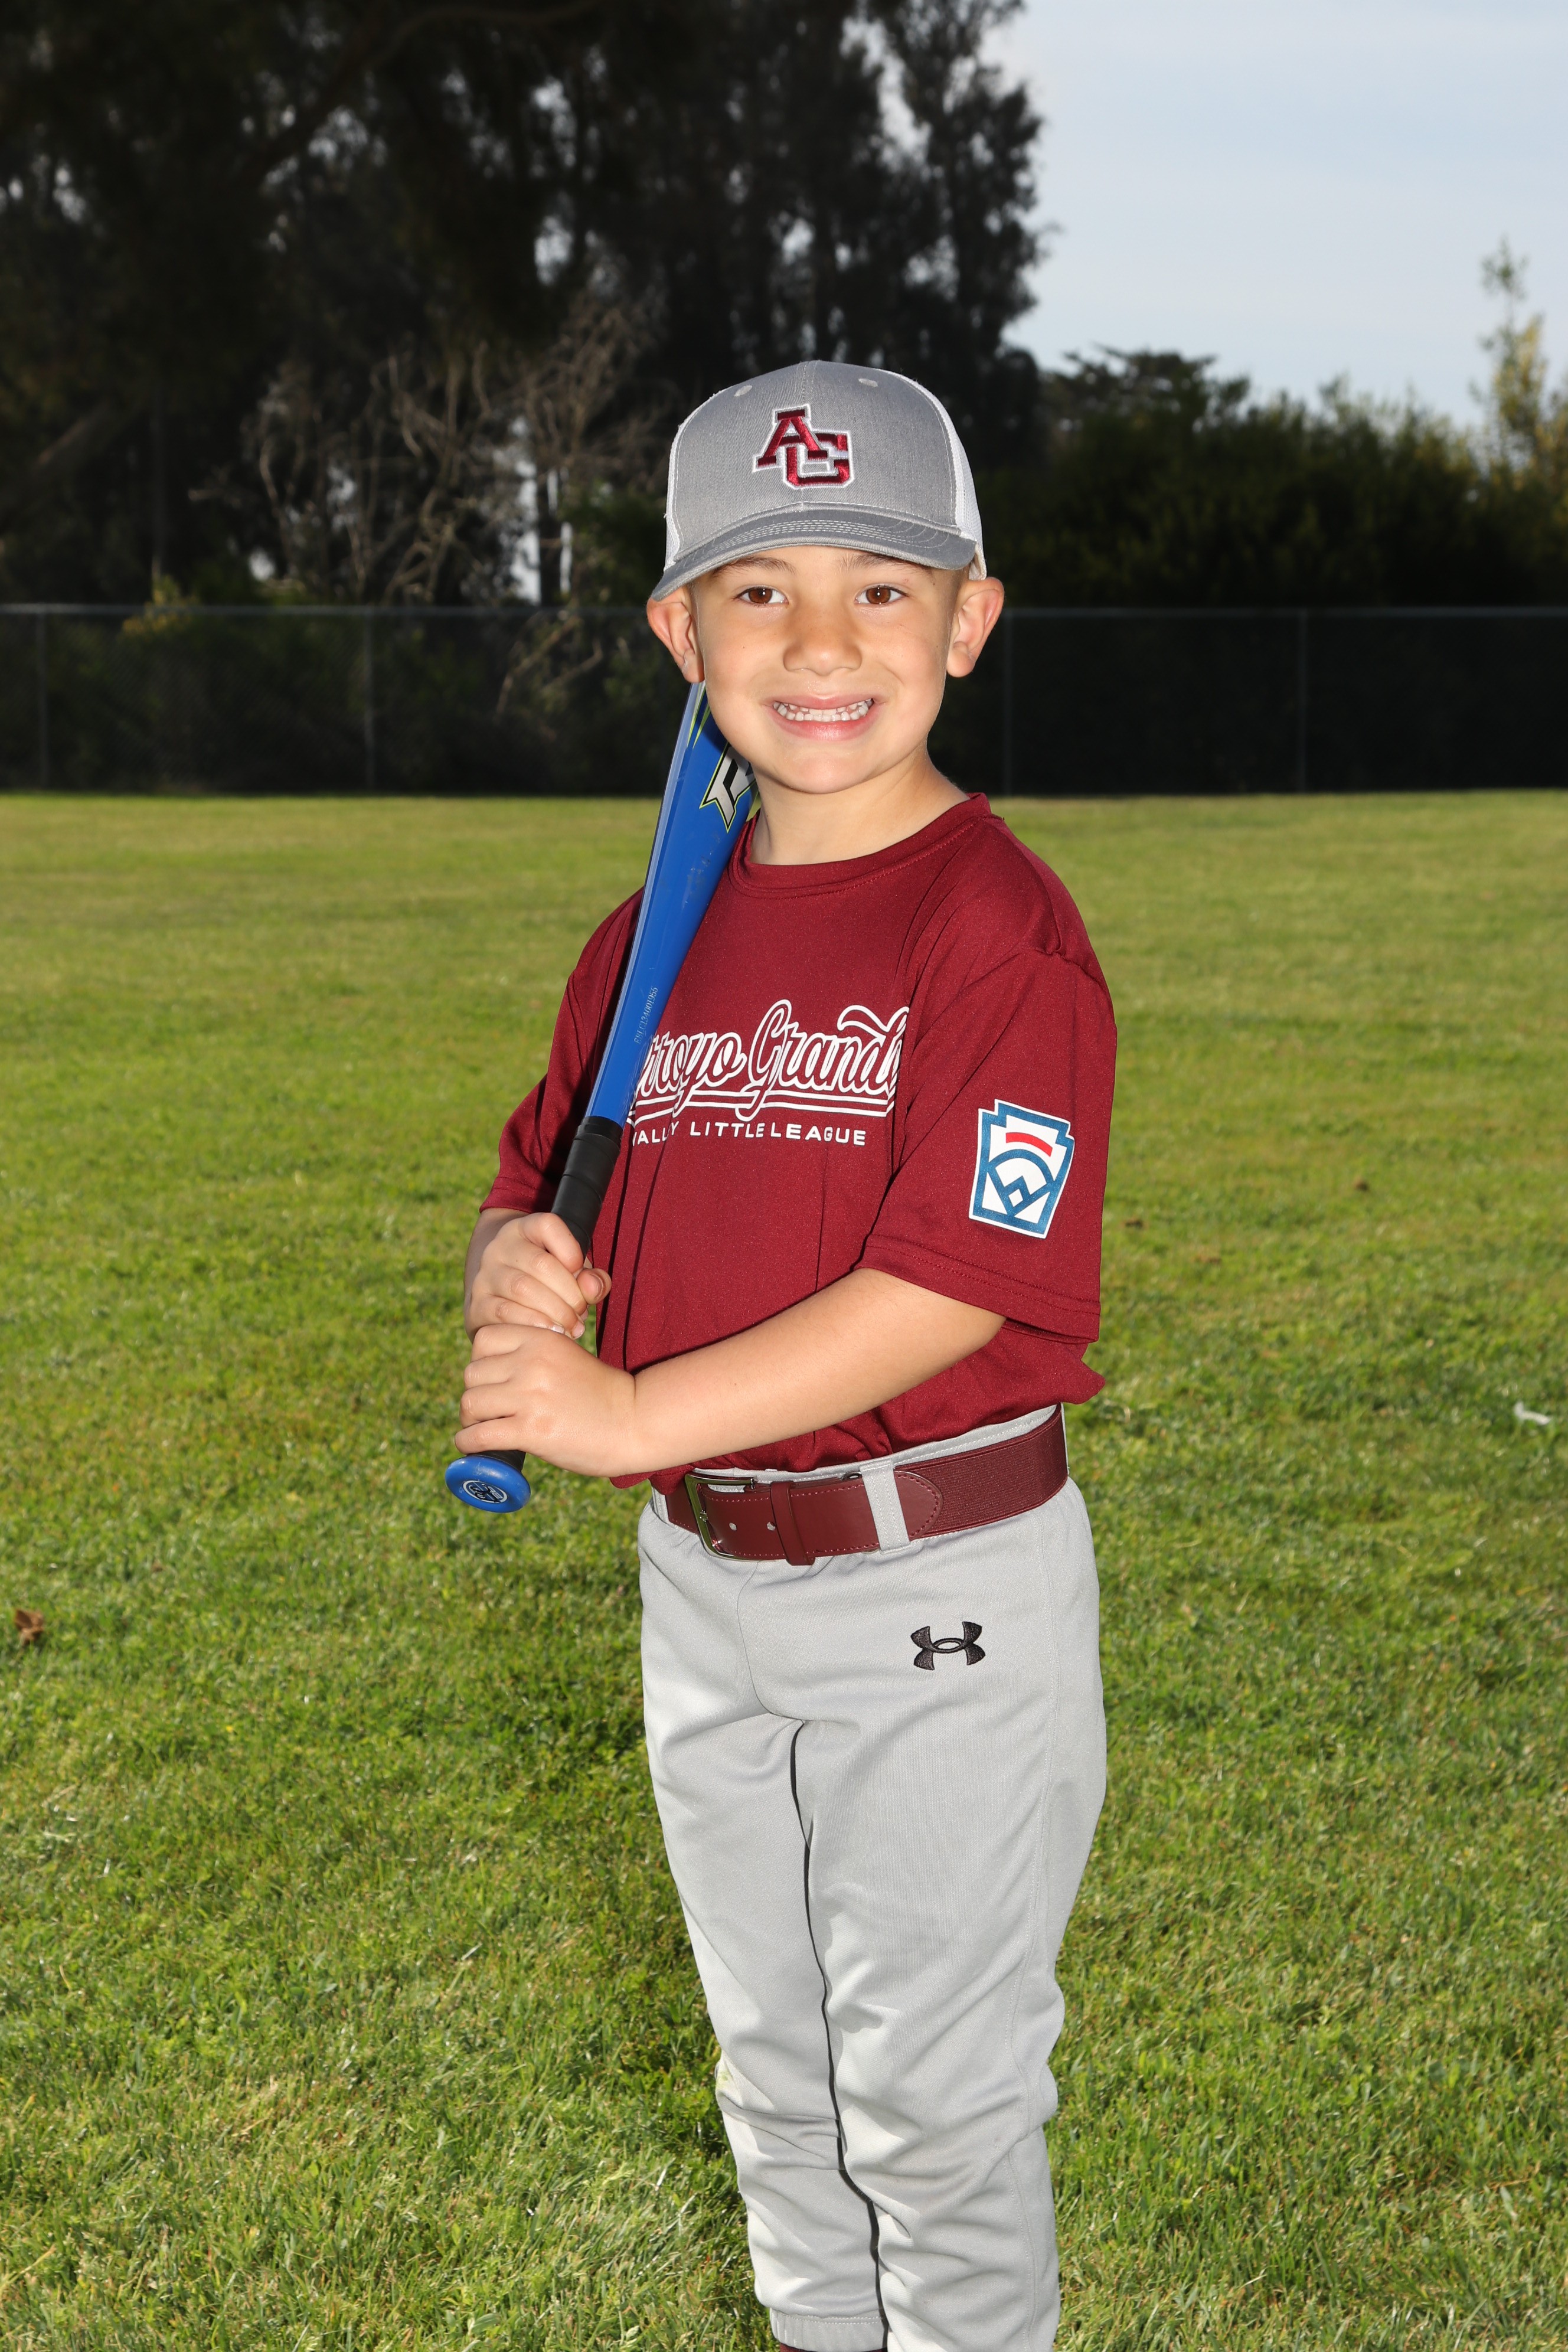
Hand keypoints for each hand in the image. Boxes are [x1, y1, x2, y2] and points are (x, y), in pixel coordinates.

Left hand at [456, 1321, 638, 1475]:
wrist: (634, 1422)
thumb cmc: (600, 1394)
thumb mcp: (566, 1356)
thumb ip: (532, 1356)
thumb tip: (489, 1372)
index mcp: (541, 1338)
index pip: (483, 1338)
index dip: (480, 1360)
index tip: (491, 1379)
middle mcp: (532, 1362)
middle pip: (472, 1373)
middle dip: (475, 1393)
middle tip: (486, 1411)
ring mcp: (531, 1396)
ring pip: (470, 1402)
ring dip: (470, 1419)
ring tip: (483, 1428)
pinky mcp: (532, 1430)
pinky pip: (479, 1435)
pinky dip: (469, 1443)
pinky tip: (474, 1448)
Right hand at [466, 1210, 611, 1340]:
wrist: (501, 1300)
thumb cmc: (548, 1284)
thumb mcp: (572, 1274)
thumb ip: (592, 1278)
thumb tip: (593, 1288)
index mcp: (524, 1229)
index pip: (548, 1225)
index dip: (571, 1249)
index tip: (579, 1270)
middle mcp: (499, 1248)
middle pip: (540, 1264)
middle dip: (569, 1293)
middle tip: (581, 1313)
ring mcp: (484, 1276)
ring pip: (522, 1289)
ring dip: (554, 1312)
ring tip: (571, 1327)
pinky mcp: (476, 1305)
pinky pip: (504, 1314)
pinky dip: (533, 1325)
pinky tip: (549, 1334)